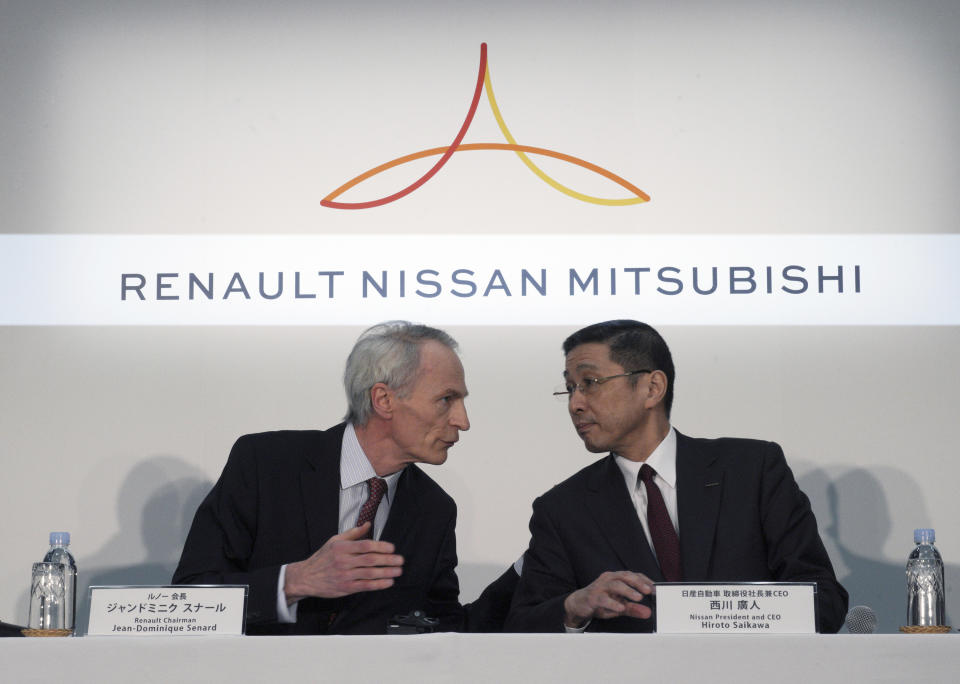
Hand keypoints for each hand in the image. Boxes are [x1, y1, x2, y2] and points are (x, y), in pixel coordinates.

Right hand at [283, 523, 403, 602]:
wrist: (306, 577)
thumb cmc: (322, 558)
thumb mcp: (334, 541)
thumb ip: (353, 533)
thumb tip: (368, 524)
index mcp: (342, 547)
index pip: (366, 545)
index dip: (381, 546)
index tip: (392, 548)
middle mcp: (344, 561)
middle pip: (370, 559)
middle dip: (388, 560)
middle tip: (400, 560)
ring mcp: (345, 575)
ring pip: (370, 573)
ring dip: (387, 572)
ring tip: (398, 571)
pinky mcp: (346, 588)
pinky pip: (365, 586)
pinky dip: (378, 584)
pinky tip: (388, 582)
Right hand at [562, 571, 653, 627]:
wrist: (578, 604)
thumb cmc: (600, 601)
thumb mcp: (618, 606)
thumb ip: (633, 608)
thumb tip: (647, 612)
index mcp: (616, 578)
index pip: (632, 575)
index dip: (644, 580)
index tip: (655, 588)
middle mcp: (608, 579)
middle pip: (625, 576)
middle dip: (638, 583)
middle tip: (649, 590)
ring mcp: (600, 586)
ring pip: (615, 584)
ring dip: (628, 590)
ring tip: (638, 597)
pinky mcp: (593, 596)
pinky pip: (603, 598)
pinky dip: (612, 603)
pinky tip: (620, 607)